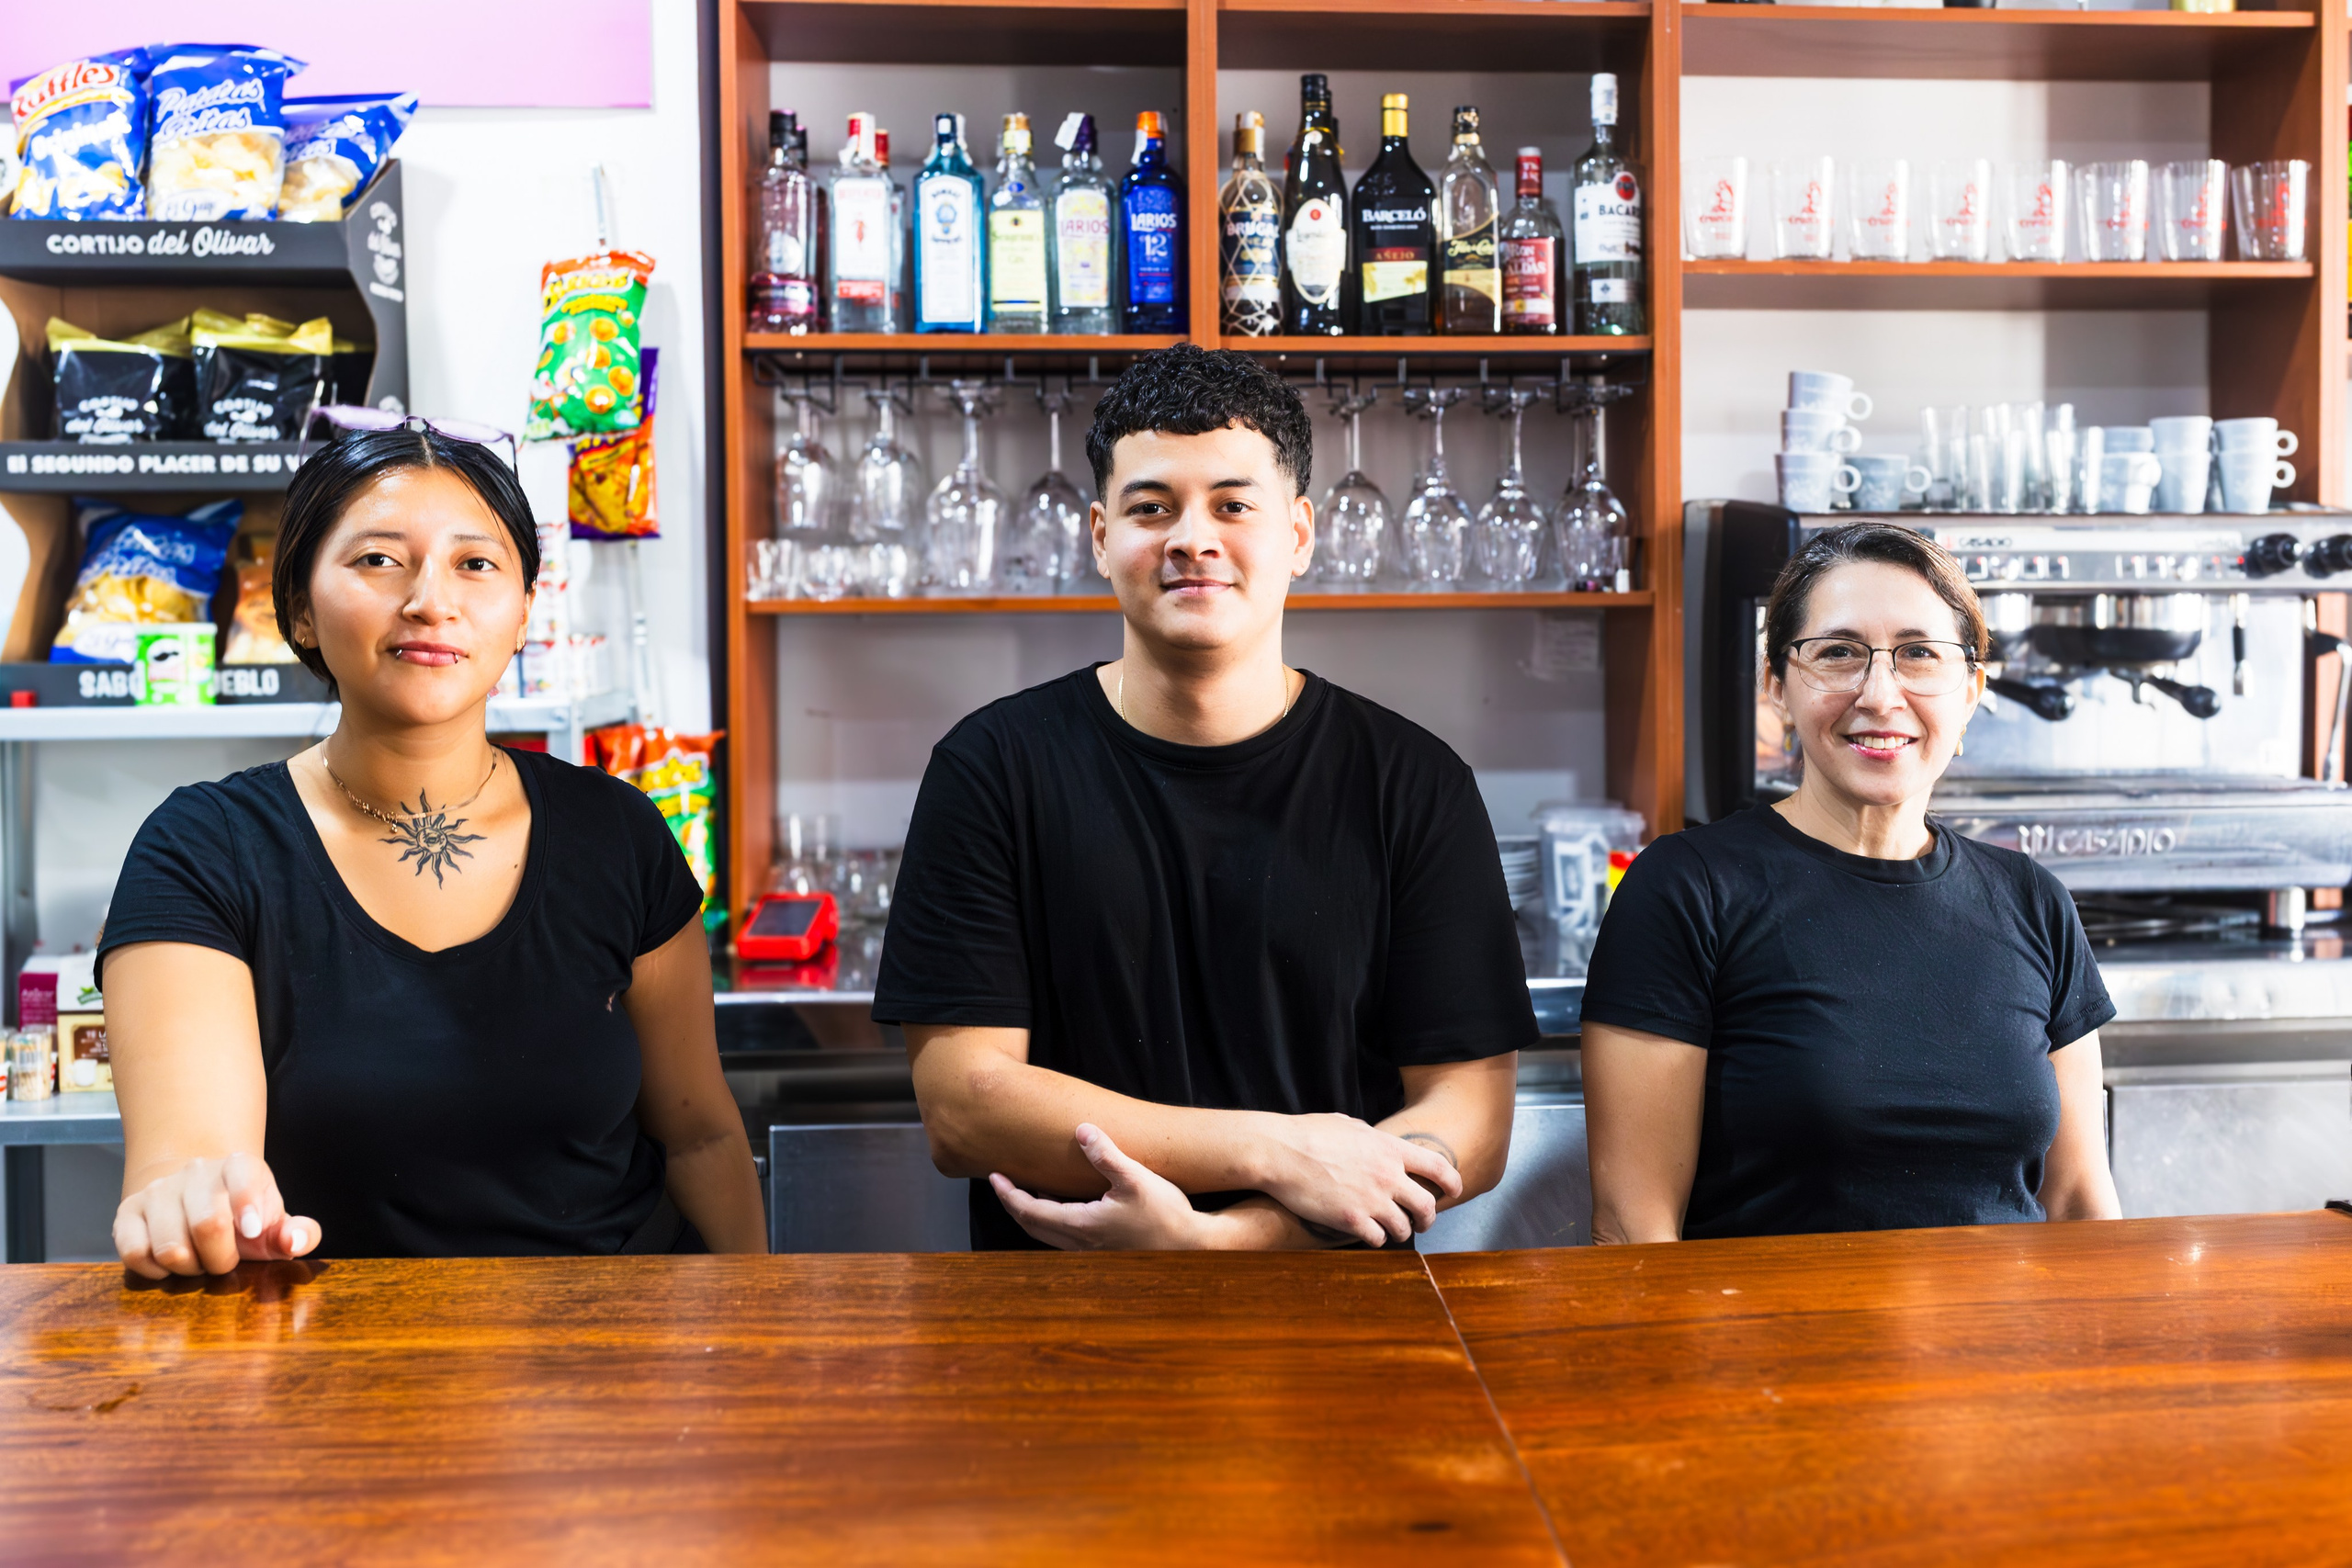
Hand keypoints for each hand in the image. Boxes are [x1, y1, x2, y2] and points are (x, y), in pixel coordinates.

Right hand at [113, 1153, 318, 1279]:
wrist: (196, 1195)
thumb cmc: (243, 1216)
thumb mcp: (275, 1222)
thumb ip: (299, 1233)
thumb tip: (295, 1242)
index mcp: (239, 1167)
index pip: (244, 1175)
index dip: (249, 1204)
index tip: (253, 1231)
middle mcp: (196, 1171)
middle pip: (208, 1224)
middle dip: (221, 1258)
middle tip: (224, 1262)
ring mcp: (158, 1190)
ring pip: (169, 1247)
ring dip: (189, 1267)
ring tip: (197, 1261)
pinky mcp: (127, 1212)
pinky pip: (134, 1253)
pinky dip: (155, 1270)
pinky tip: (169, 1264)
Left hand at [989, 1124, 1207, 1250]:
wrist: (1191, 1246)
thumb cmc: (1165, 1214)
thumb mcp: (1136, 1179)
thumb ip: (1106, 1155)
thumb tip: (1081, 1129)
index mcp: (1081, 1225)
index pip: (1030, 1212)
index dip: (1009, 1195)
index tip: (994, 1177)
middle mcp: (1080, 1244)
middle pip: (1032, 1226)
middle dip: (1013, 1204)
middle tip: (1001, 1182)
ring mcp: (1091, 1251)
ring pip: (1047, 1235)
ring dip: (1030, 1214)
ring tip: (1024, 1192)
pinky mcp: (1104, 1252)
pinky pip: (1062, 1238)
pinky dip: (1049, 1221)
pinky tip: (1060, 1207)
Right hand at [1254, 1113, 1462, 1246]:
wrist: (1281, 1152)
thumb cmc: (1309, 1133)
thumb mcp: (1351, 1126)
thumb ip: (1374, 1139)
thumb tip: (1380, 1143)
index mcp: (1390, 1150)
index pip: (1438, 1167)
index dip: (1452, 1181)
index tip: (1454, 1191)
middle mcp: (1387, 1176)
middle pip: (1427, 1205)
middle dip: (1428, 1218)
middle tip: (1422, 1222)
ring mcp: (1371, 1200)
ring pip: (1403, 1227)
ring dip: (1399, 1230)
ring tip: (1390, 1230)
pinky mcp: (1352, 1220)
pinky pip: (1377, 1239)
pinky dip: (1376, 1239)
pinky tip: (1367, 1233)